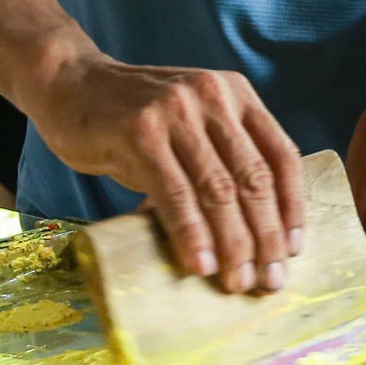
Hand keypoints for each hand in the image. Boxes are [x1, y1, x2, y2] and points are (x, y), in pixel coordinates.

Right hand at [29, 53, 304, 294]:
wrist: (70, 83)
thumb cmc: (134, 117)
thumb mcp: (189, 124)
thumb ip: (219, 159)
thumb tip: (252, 232)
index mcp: (235, 94)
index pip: (280, 155)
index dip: (292, 207)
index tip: (295, 250)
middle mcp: (213, 97)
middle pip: (253, 177)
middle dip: (266, 236)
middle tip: (269, 280)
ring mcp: (177, 111)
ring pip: (219, 189)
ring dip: (233, 243)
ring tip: (236, 281)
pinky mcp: (140, 131)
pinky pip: (176, 193)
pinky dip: (191, 234)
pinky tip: (199, 263)